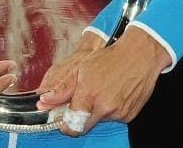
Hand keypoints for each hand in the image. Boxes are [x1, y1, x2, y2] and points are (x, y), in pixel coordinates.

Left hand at [36, 26, 170, 135]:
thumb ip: (62, 89)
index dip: (64, 125)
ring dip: (95, 112)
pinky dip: (109, 111)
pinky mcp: (129, 115)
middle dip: (78, 119)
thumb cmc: (110, 59)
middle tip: (79, 104)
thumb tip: (44, 101)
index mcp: (89, 95)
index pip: (72, 124)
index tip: (61, 122)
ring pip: (99, 121)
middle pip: (85, 126)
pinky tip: (111, 95)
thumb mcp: (80, 68)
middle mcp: (105, 107)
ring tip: (100, 92)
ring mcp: (119, 113)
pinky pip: (114, 118)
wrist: (139, 57)